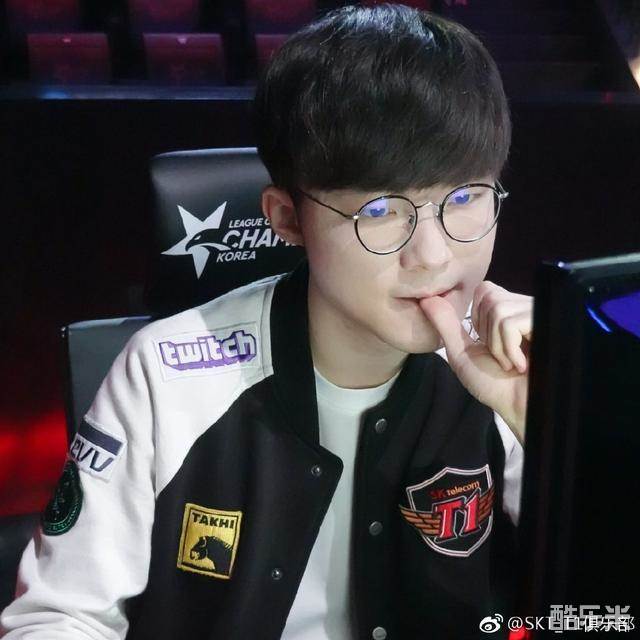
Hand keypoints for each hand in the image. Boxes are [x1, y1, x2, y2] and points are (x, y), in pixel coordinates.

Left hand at [419, 282, 532, 445]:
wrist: (521, 409)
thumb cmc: (495, 385)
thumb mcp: (463, 353)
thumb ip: (445, 324)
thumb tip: (426, 298)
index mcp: (508, 311)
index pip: (485, 289)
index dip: (479, 318)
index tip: (488, 345)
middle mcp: (525, 307)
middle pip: (489, 297)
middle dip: (487, 334)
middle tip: (502, 357)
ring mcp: (539, 313)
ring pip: (499, 310)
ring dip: (498, 346)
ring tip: (512, 364)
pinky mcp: (547, 322)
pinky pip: (511, 324)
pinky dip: (509, 350)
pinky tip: (522, 366)